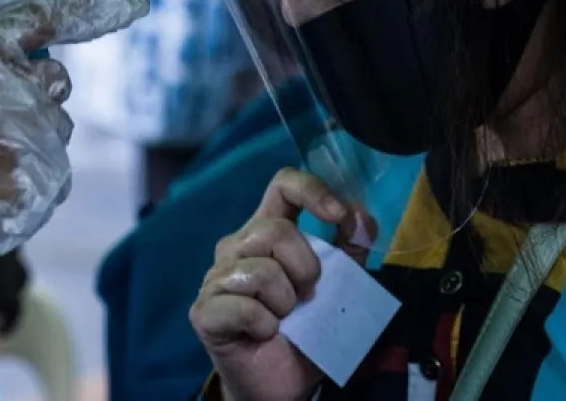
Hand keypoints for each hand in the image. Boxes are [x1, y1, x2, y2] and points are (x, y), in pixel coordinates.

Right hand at [0, 0, 150, 300]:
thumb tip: (21, 62)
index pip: (43, 13)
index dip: (93, 1)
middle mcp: (6, 88)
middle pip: (54, 79)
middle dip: (33, 97)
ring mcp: (30, 138)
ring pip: (54, 128)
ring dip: (29, 145)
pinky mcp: (44, 182)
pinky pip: (53, 172)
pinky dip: (29, 183)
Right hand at [191, 169, 352, 400]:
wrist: (281, 383)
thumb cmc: (306, 330)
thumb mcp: (338, 287)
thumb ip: (351, 250)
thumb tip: (361, 216)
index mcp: (267, 231)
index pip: (282, 185)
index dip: (311, 190)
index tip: (337, 215)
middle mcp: (237, 246)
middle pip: (274, 229)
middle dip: (305, 267)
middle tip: (308, 296)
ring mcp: (216, 278)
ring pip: (261, 271)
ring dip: (286, 302)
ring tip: (283, 318)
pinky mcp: (204, 311)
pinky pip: (244, 307)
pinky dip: (265, 325)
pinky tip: (264, 333)